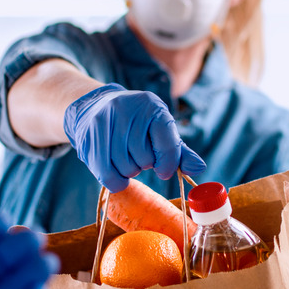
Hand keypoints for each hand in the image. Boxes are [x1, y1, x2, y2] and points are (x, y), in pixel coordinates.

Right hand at [63, 83, 205, 191]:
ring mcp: (106, 122)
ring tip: (125, 158)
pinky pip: (107, 174)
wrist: (94, 107)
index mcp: (152, 107)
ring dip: (129, 172)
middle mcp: (128, 110)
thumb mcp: (159, 130)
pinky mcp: (89, 137)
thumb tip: (199, 168)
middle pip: (145, 159)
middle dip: (144, 164)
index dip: (168, 164)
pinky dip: (115, 181)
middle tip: (138, 155)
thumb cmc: (134, 124)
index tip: (163, 169)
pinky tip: (116, 171)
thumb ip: (179, 151)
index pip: (168, 145)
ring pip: (126, 168)